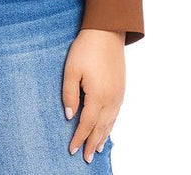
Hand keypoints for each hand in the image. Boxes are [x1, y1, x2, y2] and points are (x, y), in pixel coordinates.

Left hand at [62, 28, 125, 162]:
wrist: (106, 31)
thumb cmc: (86, 48)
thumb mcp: (71, 70)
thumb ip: (69, 94)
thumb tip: (69, 115)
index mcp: (98, 96)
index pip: (87, 124)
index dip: (78, 138)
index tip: (71, 150)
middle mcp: (111, 99)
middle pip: (100, 127)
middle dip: (91, 143)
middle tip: (85, 158)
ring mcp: (118, 94)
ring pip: (110, 122)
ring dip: (103, 136)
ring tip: (96, 149)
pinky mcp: (121, 87)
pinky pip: (116, 113)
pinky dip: (111, 124)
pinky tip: (107, 127)